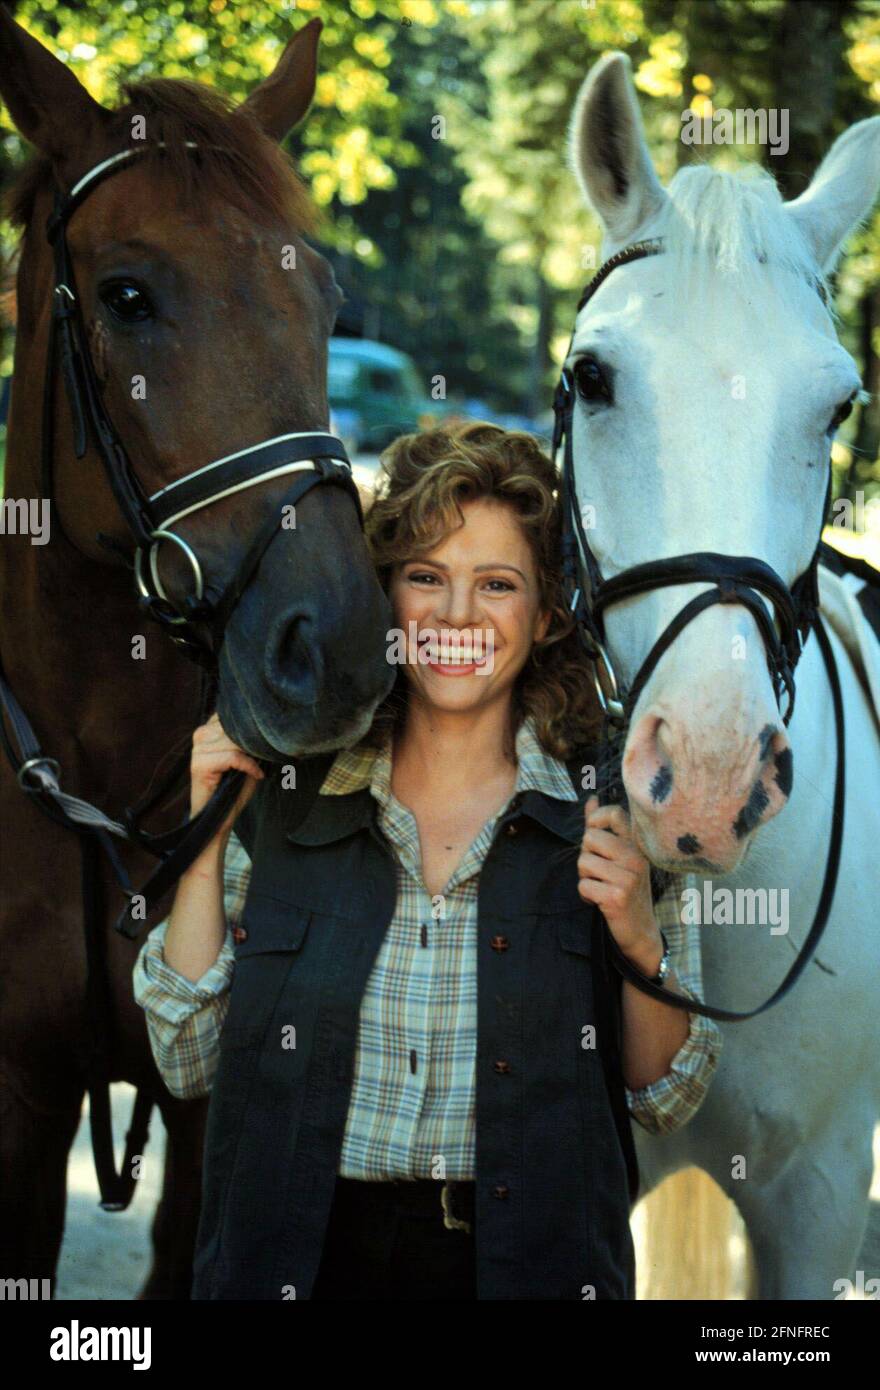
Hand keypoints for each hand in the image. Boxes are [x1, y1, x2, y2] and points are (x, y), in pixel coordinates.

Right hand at [189, 712, 264, 834]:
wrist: (219, 818)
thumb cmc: (235, 788)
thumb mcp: (248, 756)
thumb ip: (250, 738)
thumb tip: (267, 723)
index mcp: (210, 728)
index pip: (234, 714)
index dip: (253, 727)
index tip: (267, 741)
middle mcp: (200, 735)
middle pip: (236, 727)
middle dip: (254, 742)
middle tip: (265, 758)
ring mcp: (197, 749)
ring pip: (235, 741)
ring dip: (252, 756)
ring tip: (257, 769)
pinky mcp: (199, 764)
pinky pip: (233, 757)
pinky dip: (249, 766)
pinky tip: (256, 775)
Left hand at [576, 795, 662, 972]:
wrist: (640, 930)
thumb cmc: (626, 888)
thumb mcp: (621, 856)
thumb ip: (604, 826)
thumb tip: (592, 799)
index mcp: (638, 844)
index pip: (613, 814)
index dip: (595, 821)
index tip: (595, 838)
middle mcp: (636, 857)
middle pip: (590, 837)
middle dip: (586, 856)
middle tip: (600, 872)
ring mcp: (629, 877)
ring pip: (584, 862)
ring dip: (585, 878)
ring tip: (602, 887)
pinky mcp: (618, 896)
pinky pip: (583, 885)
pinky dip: (586, 895)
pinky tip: (600, 901)